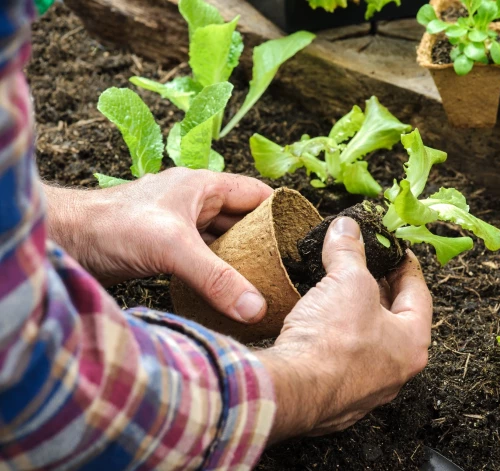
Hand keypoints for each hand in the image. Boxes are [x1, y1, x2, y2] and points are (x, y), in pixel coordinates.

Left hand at [44, 168, 272, 323]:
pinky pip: (202, 257)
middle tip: (285, 270)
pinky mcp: (165, 247)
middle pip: (242, 220)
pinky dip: (216, 272)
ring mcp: (179, 225)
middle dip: (263, 243)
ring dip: (239, 260)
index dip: (281, 213)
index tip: (300, 240)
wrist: (66, 240)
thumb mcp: (173, 249)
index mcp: (204, 186)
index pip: (257, 195)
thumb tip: (256, 308)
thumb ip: (217, 279)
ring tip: (263, 284)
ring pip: (222, 241)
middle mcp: (195, 202)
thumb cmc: (113, 226)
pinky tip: (227, 291)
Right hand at [256, 217, 431, 442]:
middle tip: (366, 266)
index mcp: (412, 343)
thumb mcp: (347, 280)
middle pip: (393, 320)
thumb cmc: (333, 340)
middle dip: (378, 290)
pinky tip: (318, 324)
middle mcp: (395, 371)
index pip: (418, 294)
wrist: (293, 390)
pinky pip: (341, 361)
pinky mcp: (335, 398)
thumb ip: (349, 251)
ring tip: (339, 290)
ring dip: (355, 315)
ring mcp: (365, 389)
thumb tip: (347, 228)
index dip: (406, 266)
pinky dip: (334, 339)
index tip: (396, 252)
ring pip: (366, 343)